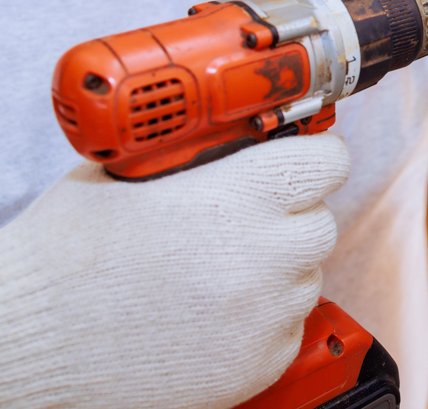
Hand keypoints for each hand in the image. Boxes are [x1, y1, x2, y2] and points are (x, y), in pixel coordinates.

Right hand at [0, 133, 348, 408]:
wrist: (29, 341)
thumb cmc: (68, 253)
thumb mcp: (132, 171)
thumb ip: (200, 151)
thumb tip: (242, 134)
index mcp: (241, 194)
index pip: (329, 161)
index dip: (314, 156)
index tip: (302, 159)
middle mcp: (266, 254)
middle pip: (322, 221)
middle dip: (292, 216)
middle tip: (247, 220)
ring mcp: (266, 314)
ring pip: (308, 276)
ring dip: (279, 268)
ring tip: (218, 270)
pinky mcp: (258, 363)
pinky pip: (289, 326)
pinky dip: (264, 317)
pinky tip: (212, 312)